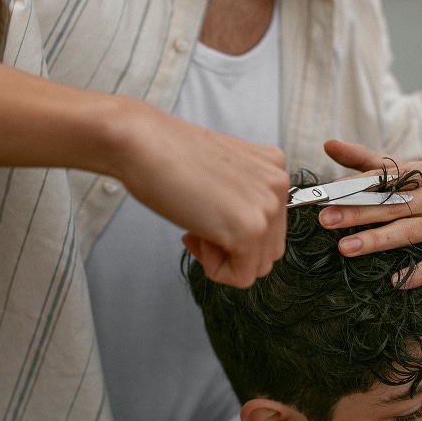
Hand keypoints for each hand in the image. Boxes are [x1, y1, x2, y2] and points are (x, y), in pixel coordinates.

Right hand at [115, 101, 288, 287]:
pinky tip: (195, 236)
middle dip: (233, 249)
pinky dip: (215, 269)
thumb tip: (239, 232)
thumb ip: (241, 199)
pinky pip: (241, 276)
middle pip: (269, 248)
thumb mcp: (220, 174)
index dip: (235, 231)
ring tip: (196, 230)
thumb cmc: (167, 154)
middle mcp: (278, 185)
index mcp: (273, 168)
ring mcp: (267, 208)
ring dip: (223, 259)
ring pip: (257, 266)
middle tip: (198, 229)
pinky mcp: (250, 230)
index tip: (206, 216)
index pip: (271, 224)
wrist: (143, 144)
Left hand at [319, 140, 421, 288]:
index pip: (385, 178)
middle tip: (325, 220)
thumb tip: (329, 144)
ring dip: (375, 240)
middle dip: (356, 212)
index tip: (328, 193)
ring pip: (407, 232)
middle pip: (391, 205)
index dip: (355, 185)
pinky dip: (417, 273)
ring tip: (345, 248)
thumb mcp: (401, 175)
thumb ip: (365, 161)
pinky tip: (395, 281)